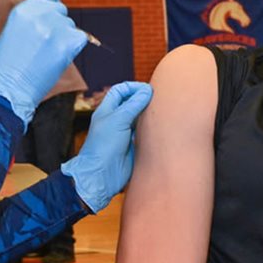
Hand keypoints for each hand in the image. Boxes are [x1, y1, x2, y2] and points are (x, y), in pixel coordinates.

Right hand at [0, 0, 86, 126]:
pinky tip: (59, 58)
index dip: (51, 8)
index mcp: (23, 10)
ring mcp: (55, 28)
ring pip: (71, 26)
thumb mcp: (11, 31)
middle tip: (47, 44)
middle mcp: (40, 15)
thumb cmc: (7, 66)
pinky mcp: (68, 43)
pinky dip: (74, 48)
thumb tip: (48, 15)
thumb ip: (30, 19)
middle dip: (58, 25)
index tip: (50, 19)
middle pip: (61, 11)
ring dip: (64, 38)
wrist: (10, 90)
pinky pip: (81, 38)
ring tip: (48, 55)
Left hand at [61, 82, 152, 212]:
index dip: (133, 87)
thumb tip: (147, 90)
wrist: (102, 175)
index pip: (120, 91)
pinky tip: (159, 128)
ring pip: (139, 118)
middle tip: (158, 99)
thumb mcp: (118, 120)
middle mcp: (115, 120)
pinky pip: (143, 133)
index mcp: (107, 110)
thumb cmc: (103, 146)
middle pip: (131, 103)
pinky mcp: (133, 145)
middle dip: (143, 99)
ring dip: (148, 114)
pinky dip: (151, 128)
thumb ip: (133, 105)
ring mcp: (124, 133)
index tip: (147, 90)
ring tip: (160, 112)